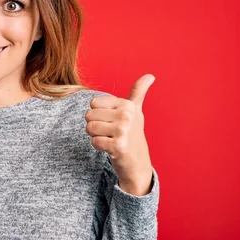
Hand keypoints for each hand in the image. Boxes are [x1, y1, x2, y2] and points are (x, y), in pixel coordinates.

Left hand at [85, 74, 155, 195]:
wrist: (138, 164)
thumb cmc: (133, 136)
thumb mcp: (135, 112)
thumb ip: (138, 93)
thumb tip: (150, 75)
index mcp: (128, 105)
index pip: (93, 103)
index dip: (99, 115)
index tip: (112, 123)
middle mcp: (127, 116)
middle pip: (89, 115)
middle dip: (95, 126)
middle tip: (110, 134)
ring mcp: (123, 131)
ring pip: (90, 128)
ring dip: (96, 137)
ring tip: (110, 140)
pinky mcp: (118, 146)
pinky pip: (94, 142)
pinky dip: (99, 147)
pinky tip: (111, 149)